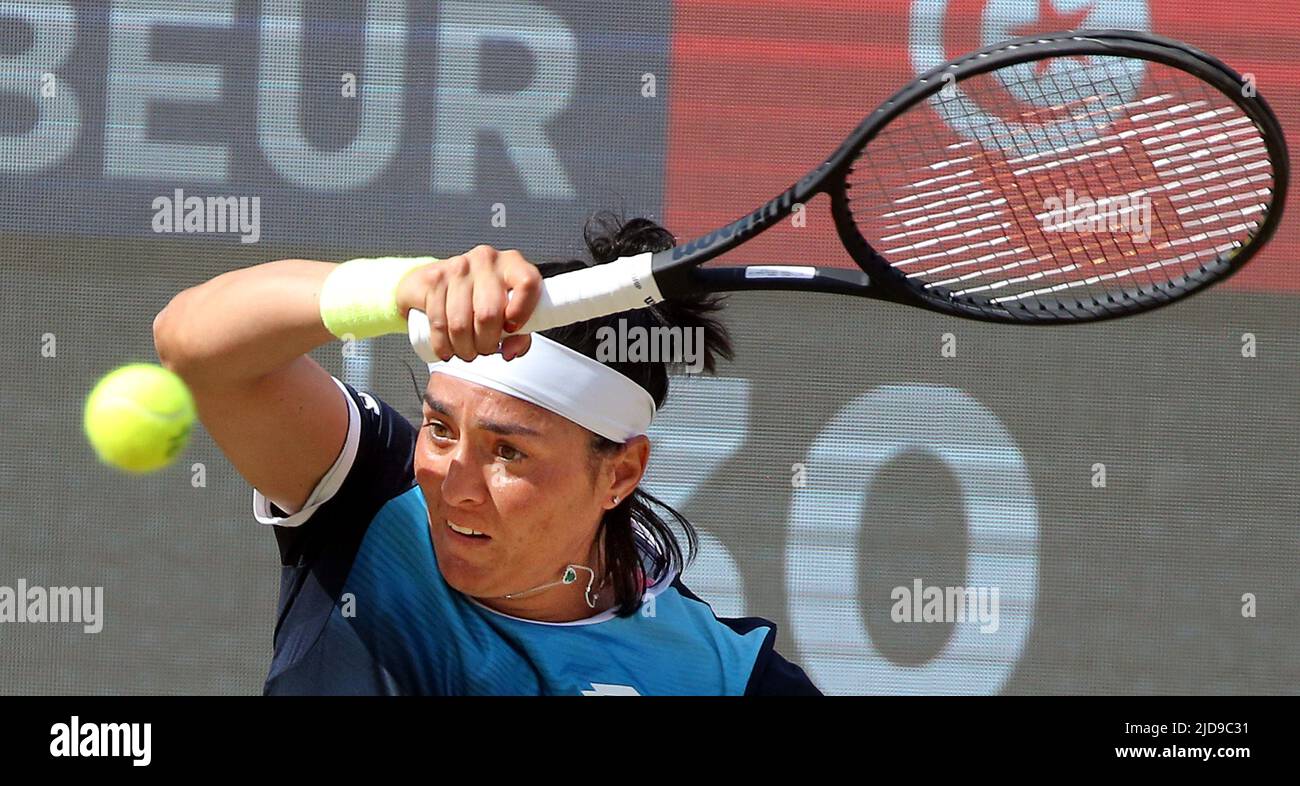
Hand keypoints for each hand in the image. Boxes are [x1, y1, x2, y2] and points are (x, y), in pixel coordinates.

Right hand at [397, 245, 542, 361]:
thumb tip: (510, 350)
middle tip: (484, 349)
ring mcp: (457, 267)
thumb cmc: (482, 298)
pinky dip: (442, 344)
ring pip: (460, 323)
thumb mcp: (509, 313)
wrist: (441, 281)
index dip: (522, 312)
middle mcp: (486, 260)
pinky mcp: (433, 279)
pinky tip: (447, 348)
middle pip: (489, 314)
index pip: (527, 283)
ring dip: (463, 348)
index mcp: (512, 264)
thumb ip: (519, 336)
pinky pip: (438, 322)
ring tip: (467, 351)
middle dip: (485, 344)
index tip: (512, 328)